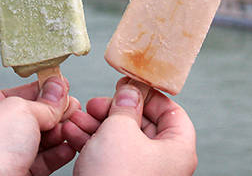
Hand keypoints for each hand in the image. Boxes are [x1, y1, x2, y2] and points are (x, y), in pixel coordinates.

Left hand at [0, 77, 79, 175]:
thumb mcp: (19, 110)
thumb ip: (42, 102)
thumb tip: (58, 89)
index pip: (14, 96)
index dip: (39, 90)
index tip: (60, 86)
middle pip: (29, 120)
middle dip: (53, 113)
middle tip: (73, 107)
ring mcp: (3, 158)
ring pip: (37, 142)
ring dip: (58, 133)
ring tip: (73, 126)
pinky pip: (41, 163)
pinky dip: (57, 154)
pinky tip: (69, 147)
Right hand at [63, 77, 196, 175]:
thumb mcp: (119, 130)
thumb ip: (125, 105)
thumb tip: (130, 91)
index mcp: (178, 149)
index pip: (172, 111)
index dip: (149, 95)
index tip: (129, 85)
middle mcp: (165, 163)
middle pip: (143, 124)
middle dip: (114, 111)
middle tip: (97, 103)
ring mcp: (143, 175)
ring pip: (122, 140)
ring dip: (97, 125)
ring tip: (77, 117)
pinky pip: (110, 156)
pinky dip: (93, 142)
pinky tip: (73, 132)